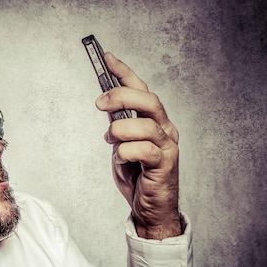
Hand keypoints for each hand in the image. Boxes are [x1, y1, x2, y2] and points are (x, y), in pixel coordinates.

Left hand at [95, 52, 180, 239]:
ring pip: (145, 125)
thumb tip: (106, 103)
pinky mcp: (165, 164)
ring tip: (110, 141)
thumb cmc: (137, 177)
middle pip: (148, 100)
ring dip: (120, 131)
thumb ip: (118, 125)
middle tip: (99, 103)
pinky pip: (144, 151)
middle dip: (121, 96)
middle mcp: (165, 129)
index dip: (125, 72)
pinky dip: (126, 153)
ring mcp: (167, 146)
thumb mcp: (120, 145)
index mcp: (154, 121)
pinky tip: (121, 160)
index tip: (107, 57)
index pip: (142, 89)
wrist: (149, 208)